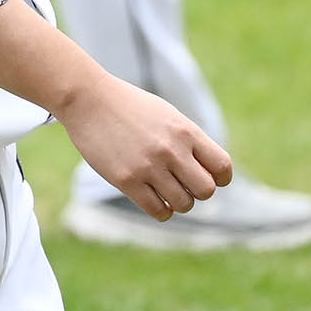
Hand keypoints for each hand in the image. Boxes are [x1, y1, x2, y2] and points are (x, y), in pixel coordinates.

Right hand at [58, 74, 233, 220]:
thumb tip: (210, 173)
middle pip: (206, 190)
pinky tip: (152, 197)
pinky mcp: (127, 180)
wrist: (88, 98)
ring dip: (177, 202)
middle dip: (198, 191)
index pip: (222, 166)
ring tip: (164, 189)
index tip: (207, 176)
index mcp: (184, 130)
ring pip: (183, 204)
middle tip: (182, 183)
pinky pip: (158, 211)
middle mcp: (170, 149)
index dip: (220, 178)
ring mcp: (149, 166)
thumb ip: (189, 141)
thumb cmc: (129, 106)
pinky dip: (160, 210)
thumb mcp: (166, 115)